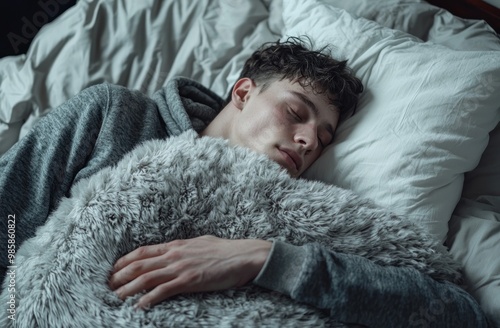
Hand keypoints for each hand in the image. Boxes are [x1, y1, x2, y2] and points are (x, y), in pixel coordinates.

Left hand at [108, 235, 271, 308]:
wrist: (243, 256)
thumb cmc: (224, 250)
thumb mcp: (199, 243)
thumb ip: (183, 248)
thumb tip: (174, 251)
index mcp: (175, 246)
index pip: (142, 252)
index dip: (124, 261)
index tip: (113, 270)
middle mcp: (173, 255)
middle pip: (138, 265)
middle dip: (120, 276)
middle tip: (108, 286)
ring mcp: (180, 268)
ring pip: (146, 278)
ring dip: (128, 289)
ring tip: (116, 298)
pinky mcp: (189, 281)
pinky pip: (162, 291)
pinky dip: (148, 299)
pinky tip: (138, 306)